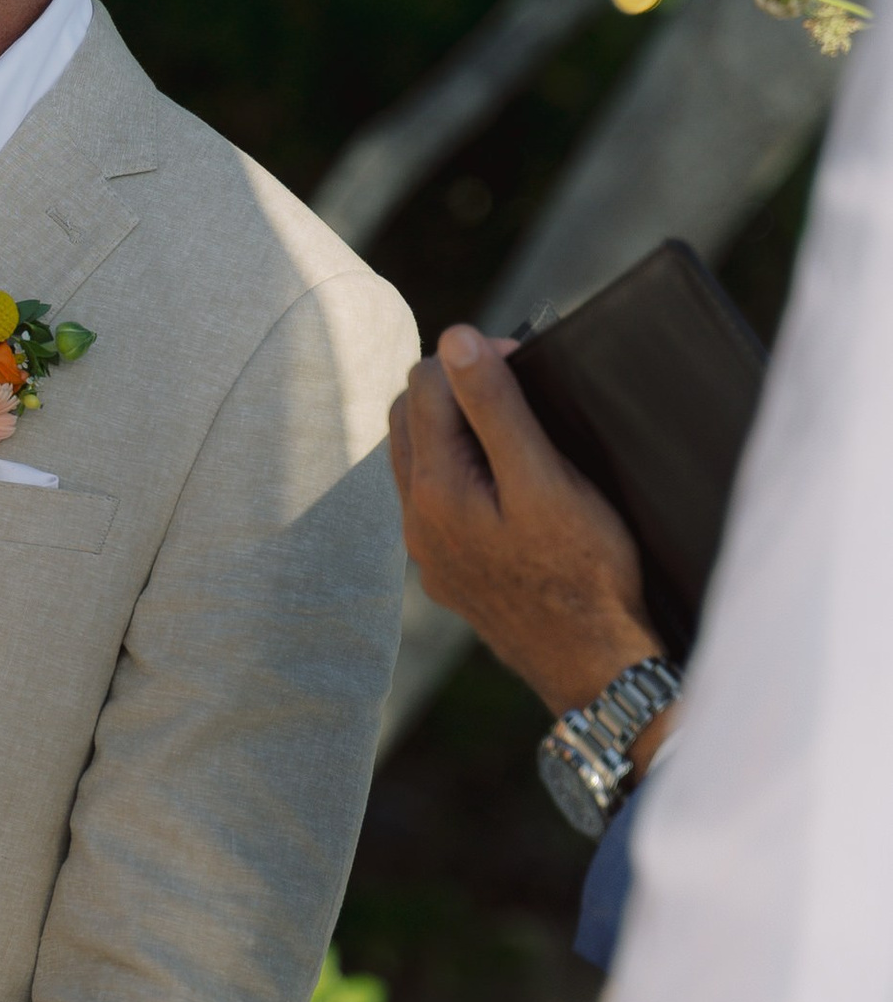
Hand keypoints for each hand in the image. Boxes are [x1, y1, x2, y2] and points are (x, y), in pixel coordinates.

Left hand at [388, 328, 672, 744]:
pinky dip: (461, 472)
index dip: (474, 358)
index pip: (424, 384)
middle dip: (455, 389)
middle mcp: (415, 519)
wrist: (592, 662)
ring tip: (513, 429)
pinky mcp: (448, 570)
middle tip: (518, 389)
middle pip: (409, 417)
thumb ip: (496, 408)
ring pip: (419, 460)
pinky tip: (505, 481)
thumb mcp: (545, 478)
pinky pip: (437, 501)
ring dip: (454, 430)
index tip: (523, 360)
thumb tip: (457, 338)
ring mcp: (428, 549)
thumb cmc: (582, 570)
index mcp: (433, 488)